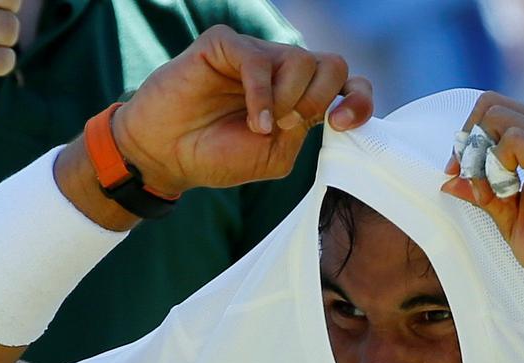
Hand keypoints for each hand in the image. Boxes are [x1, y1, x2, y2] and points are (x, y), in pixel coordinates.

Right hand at [111, 25, 372, 194]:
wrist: (165, 154)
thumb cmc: (216, 155)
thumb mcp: (273, 157)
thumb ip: (303, 134)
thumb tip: (321, 108)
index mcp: (299, 96)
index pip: (348, 84)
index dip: (358, 100)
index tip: (343, 124)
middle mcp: (282, 71)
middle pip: (332, 65)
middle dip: (317, 101)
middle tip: (290, 125)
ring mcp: (255, 55)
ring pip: (300, 59)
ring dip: (288, 100)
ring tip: (262, 125)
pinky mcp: (225, 45)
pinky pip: (258, 59)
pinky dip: (261, 94)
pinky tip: (254, 121)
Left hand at [440, 92, 523, 300]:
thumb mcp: (515, 224)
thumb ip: (486, 197)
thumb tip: (450, 181)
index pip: (493, 112)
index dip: (467, 142)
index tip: (460, 178)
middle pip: (490, 105)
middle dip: (467, 144)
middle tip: (470, 183)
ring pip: (498, 116)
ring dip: (479, 157)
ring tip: (490, 195)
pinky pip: (514, 139)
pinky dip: (495, 165)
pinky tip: (503, 194)